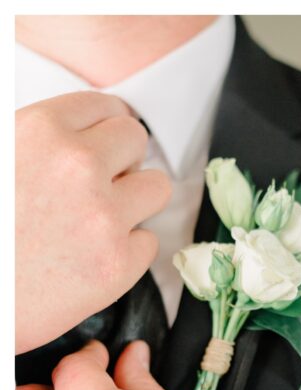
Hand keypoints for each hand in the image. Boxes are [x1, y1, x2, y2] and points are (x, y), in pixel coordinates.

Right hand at [15, 92, 171, 353]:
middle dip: (122, 159)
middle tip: (100, 182)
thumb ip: (36, 139)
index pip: (107, 107)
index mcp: (41, 132)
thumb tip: (79, 132)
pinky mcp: (119, 264)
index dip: (104, 128)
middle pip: (136, 140)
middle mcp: (79, 167)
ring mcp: (104, 217)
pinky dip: (128, 249)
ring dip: (135, 200)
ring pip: (157, 188)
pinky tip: (91, 256)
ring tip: (99, 218)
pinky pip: (149, 241)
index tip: (103, 142)